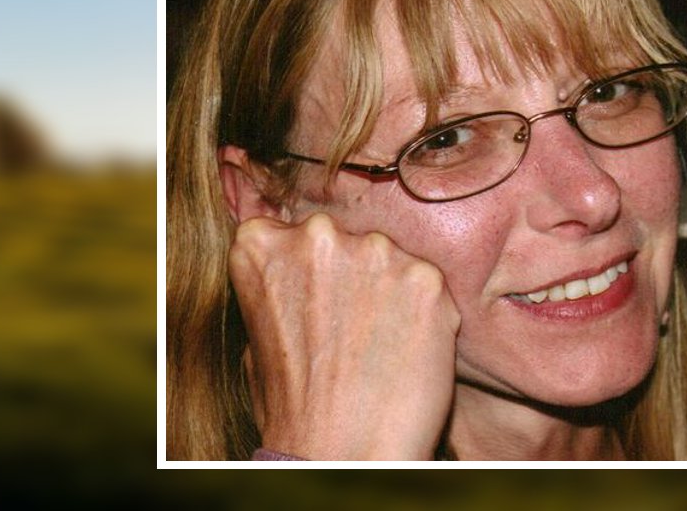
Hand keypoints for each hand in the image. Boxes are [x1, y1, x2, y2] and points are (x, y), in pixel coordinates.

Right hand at [229, 213, 460, 459]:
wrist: (342, 454)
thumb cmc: (292, 406)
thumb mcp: (256, 334)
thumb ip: (280, 285)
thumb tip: (302, 270)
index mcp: (260, 243)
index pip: (288, 232)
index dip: (308, 269)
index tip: (317, 301)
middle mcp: (317, 235)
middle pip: (345, 238)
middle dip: (353, 274)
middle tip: (354, 329)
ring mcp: (374, 252)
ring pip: (390, 258)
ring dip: (391, 289)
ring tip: (381, 345)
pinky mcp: (426, 278)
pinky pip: (429, 284)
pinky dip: (426, 313)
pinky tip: (408, 350)